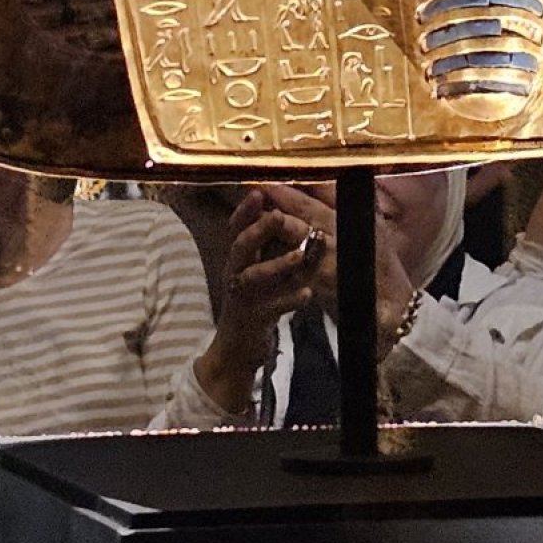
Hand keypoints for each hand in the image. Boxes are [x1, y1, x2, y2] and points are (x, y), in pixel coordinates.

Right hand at [195, 195, 327, 416]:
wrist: (237, 350)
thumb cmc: (254, 303)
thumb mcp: (258, 272)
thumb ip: (267, 248)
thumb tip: (284, 214)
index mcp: (238, 259)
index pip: (236, 228)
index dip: (245, 210)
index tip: (258, 192)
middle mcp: (235, 274)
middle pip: (240, 247)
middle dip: (258, 230)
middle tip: (279, 217)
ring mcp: (241, 298)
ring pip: (253, 277)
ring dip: (276, 264)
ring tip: (300, 256)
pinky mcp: (251, 321)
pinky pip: (269, 309)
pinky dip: (288, 301)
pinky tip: (307, 294)